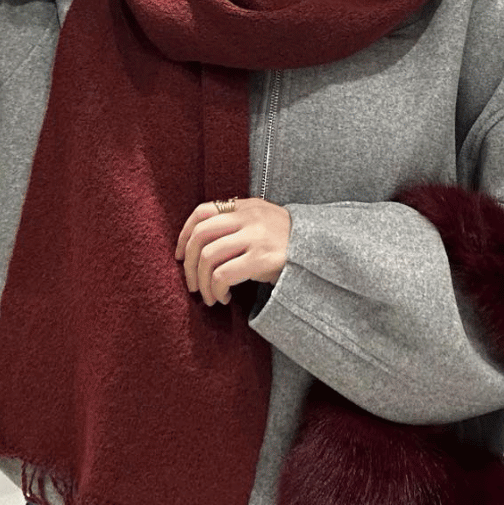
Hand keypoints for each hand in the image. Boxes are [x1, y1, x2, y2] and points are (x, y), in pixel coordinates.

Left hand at [175, 199, 291, 306]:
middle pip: (200, 235)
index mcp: (246, 206)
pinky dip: (217, 289)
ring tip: (210, 296)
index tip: (180, 256)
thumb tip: (201, 244)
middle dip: (188, 264)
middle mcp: (249, 218)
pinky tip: (225, 298)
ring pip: (208, 257)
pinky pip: (223, 274)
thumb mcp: (264, 222)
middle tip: (192, 284)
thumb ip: (238, 224)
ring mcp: (256, 237)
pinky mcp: (262, 259)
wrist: (324, 252)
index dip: (184, 235)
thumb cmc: (290, 244)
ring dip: (202, 282)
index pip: (202, 212)